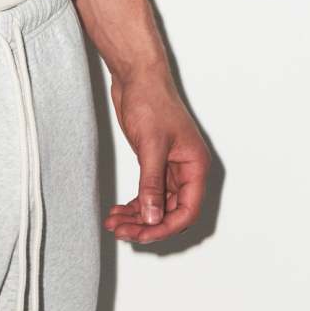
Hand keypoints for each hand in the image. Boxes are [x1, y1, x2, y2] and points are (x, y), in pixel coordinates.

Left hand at [103, 70, 209, 243]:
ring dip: (137, 217)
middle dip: (147, 225)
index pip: (187, 210)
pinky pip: (147, 192)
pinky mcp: (153, 161)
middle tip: (122, 232)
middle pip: (171, 211)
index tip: (142, 235)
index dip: (166, 226)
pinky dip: (134, 204)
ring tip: (114, 223)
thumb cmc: (151, 100)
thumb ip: (151, 183)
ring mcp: (169, 166)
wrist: (136, 75)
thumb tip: (152, 217)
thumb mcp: (151, 145)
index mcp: (195, 166)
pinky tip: (118, 211)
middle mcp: (186, 170)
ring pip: (157, 204)